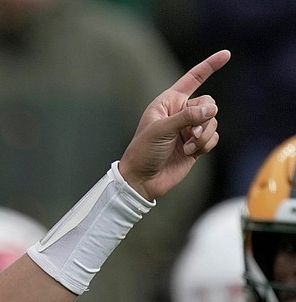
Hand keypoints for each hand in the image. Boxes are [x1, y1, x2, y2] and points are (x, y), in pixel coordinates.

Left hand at [118, 50, 228, 200]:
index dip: (209, 66)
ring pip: (212, 121)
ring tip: (186, 146)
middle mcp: (180, 113)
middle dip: (204, 118)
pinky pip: (213, 137)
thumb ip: (188, 116)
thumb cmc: (143, 152)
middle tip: (191, 133)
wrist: (141, 181)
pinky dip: (205, 144)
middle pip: (209, 103)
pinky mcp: (195, 145)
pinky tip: (190, 153)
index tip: (226, 54)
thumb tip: (213, 110)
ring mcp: (188, 129)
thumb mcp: (161, 130)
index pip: (193, 79)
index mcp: (168, 102)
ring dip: (203, 134)